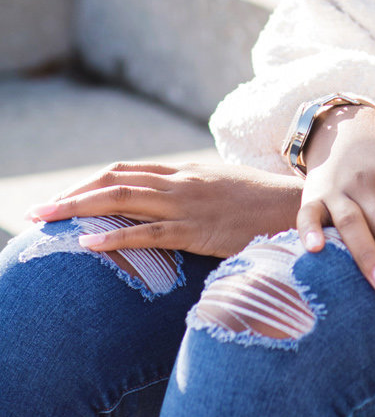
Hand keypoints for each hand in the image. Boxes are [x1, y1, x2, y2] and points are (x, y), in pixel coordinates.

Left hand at [24, 159, 303, 260]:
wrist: (297, 208)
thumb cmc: (262, 205)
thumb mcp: (223, 190)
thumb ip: (195, 194)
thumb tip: (172, 206)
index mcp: (185, 173)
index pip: (127, 172)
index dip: (90, 184)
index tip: (63, 200)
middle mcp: (180, 182)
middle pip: (115, 181)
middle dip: (71, 196)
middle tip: (36, 213)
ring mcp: (187, 204)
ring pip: (122, 200)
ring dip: (78, 209)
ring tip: (45, 221)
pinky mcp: (197, 230)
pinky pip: (148, 233)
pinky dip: (114, 238)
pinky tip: (87, 245)